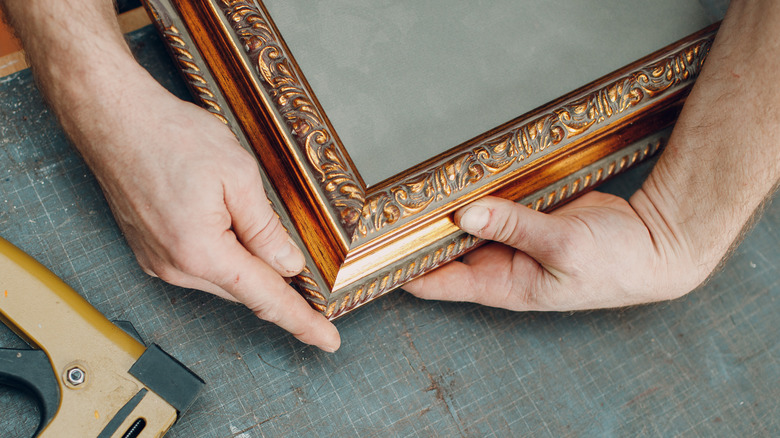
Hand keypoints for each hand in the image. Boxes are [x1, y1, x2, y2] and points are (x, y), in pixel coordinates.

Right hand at [71, 73, 339, 350]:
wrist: (113, 118)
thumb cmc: (172, 136)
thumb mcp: (238, 175)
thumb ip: (267, 228)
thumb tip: (288, 264)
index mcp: (202, 252)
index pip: (266, 297)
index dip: (302, 321)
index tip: (327, 340)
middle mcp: (175, 267)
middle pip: (245, 290)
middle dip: (278, 284)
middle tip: (310, 273)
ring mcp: (158, 261)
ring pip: (223, 278)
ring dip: (248, 265)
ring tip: (255, 225)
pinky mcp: (150, 250)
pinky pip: (200, 266)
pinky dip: (225, 257)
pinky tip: (231, 229)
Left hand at [404, 191, 702, 311]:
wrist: (657, 242)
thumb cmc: (617, 263)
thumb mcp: (564, 248)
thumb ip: (514, 227)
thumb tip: (464, 214)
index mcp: (501, 285)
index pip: (435, 283)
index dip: (400, 269)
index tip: (369, 251)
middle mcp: (498, 263)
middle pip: (442, 248)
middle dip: (416, 230)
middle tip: (381, 202)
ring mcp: (509, 237)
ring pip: (464, 220)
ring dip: (444, 206)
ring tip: (406, 182)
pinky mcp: (523, 212)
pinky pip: (489, 200)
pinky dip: (475, 189)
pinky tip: (453, 170)